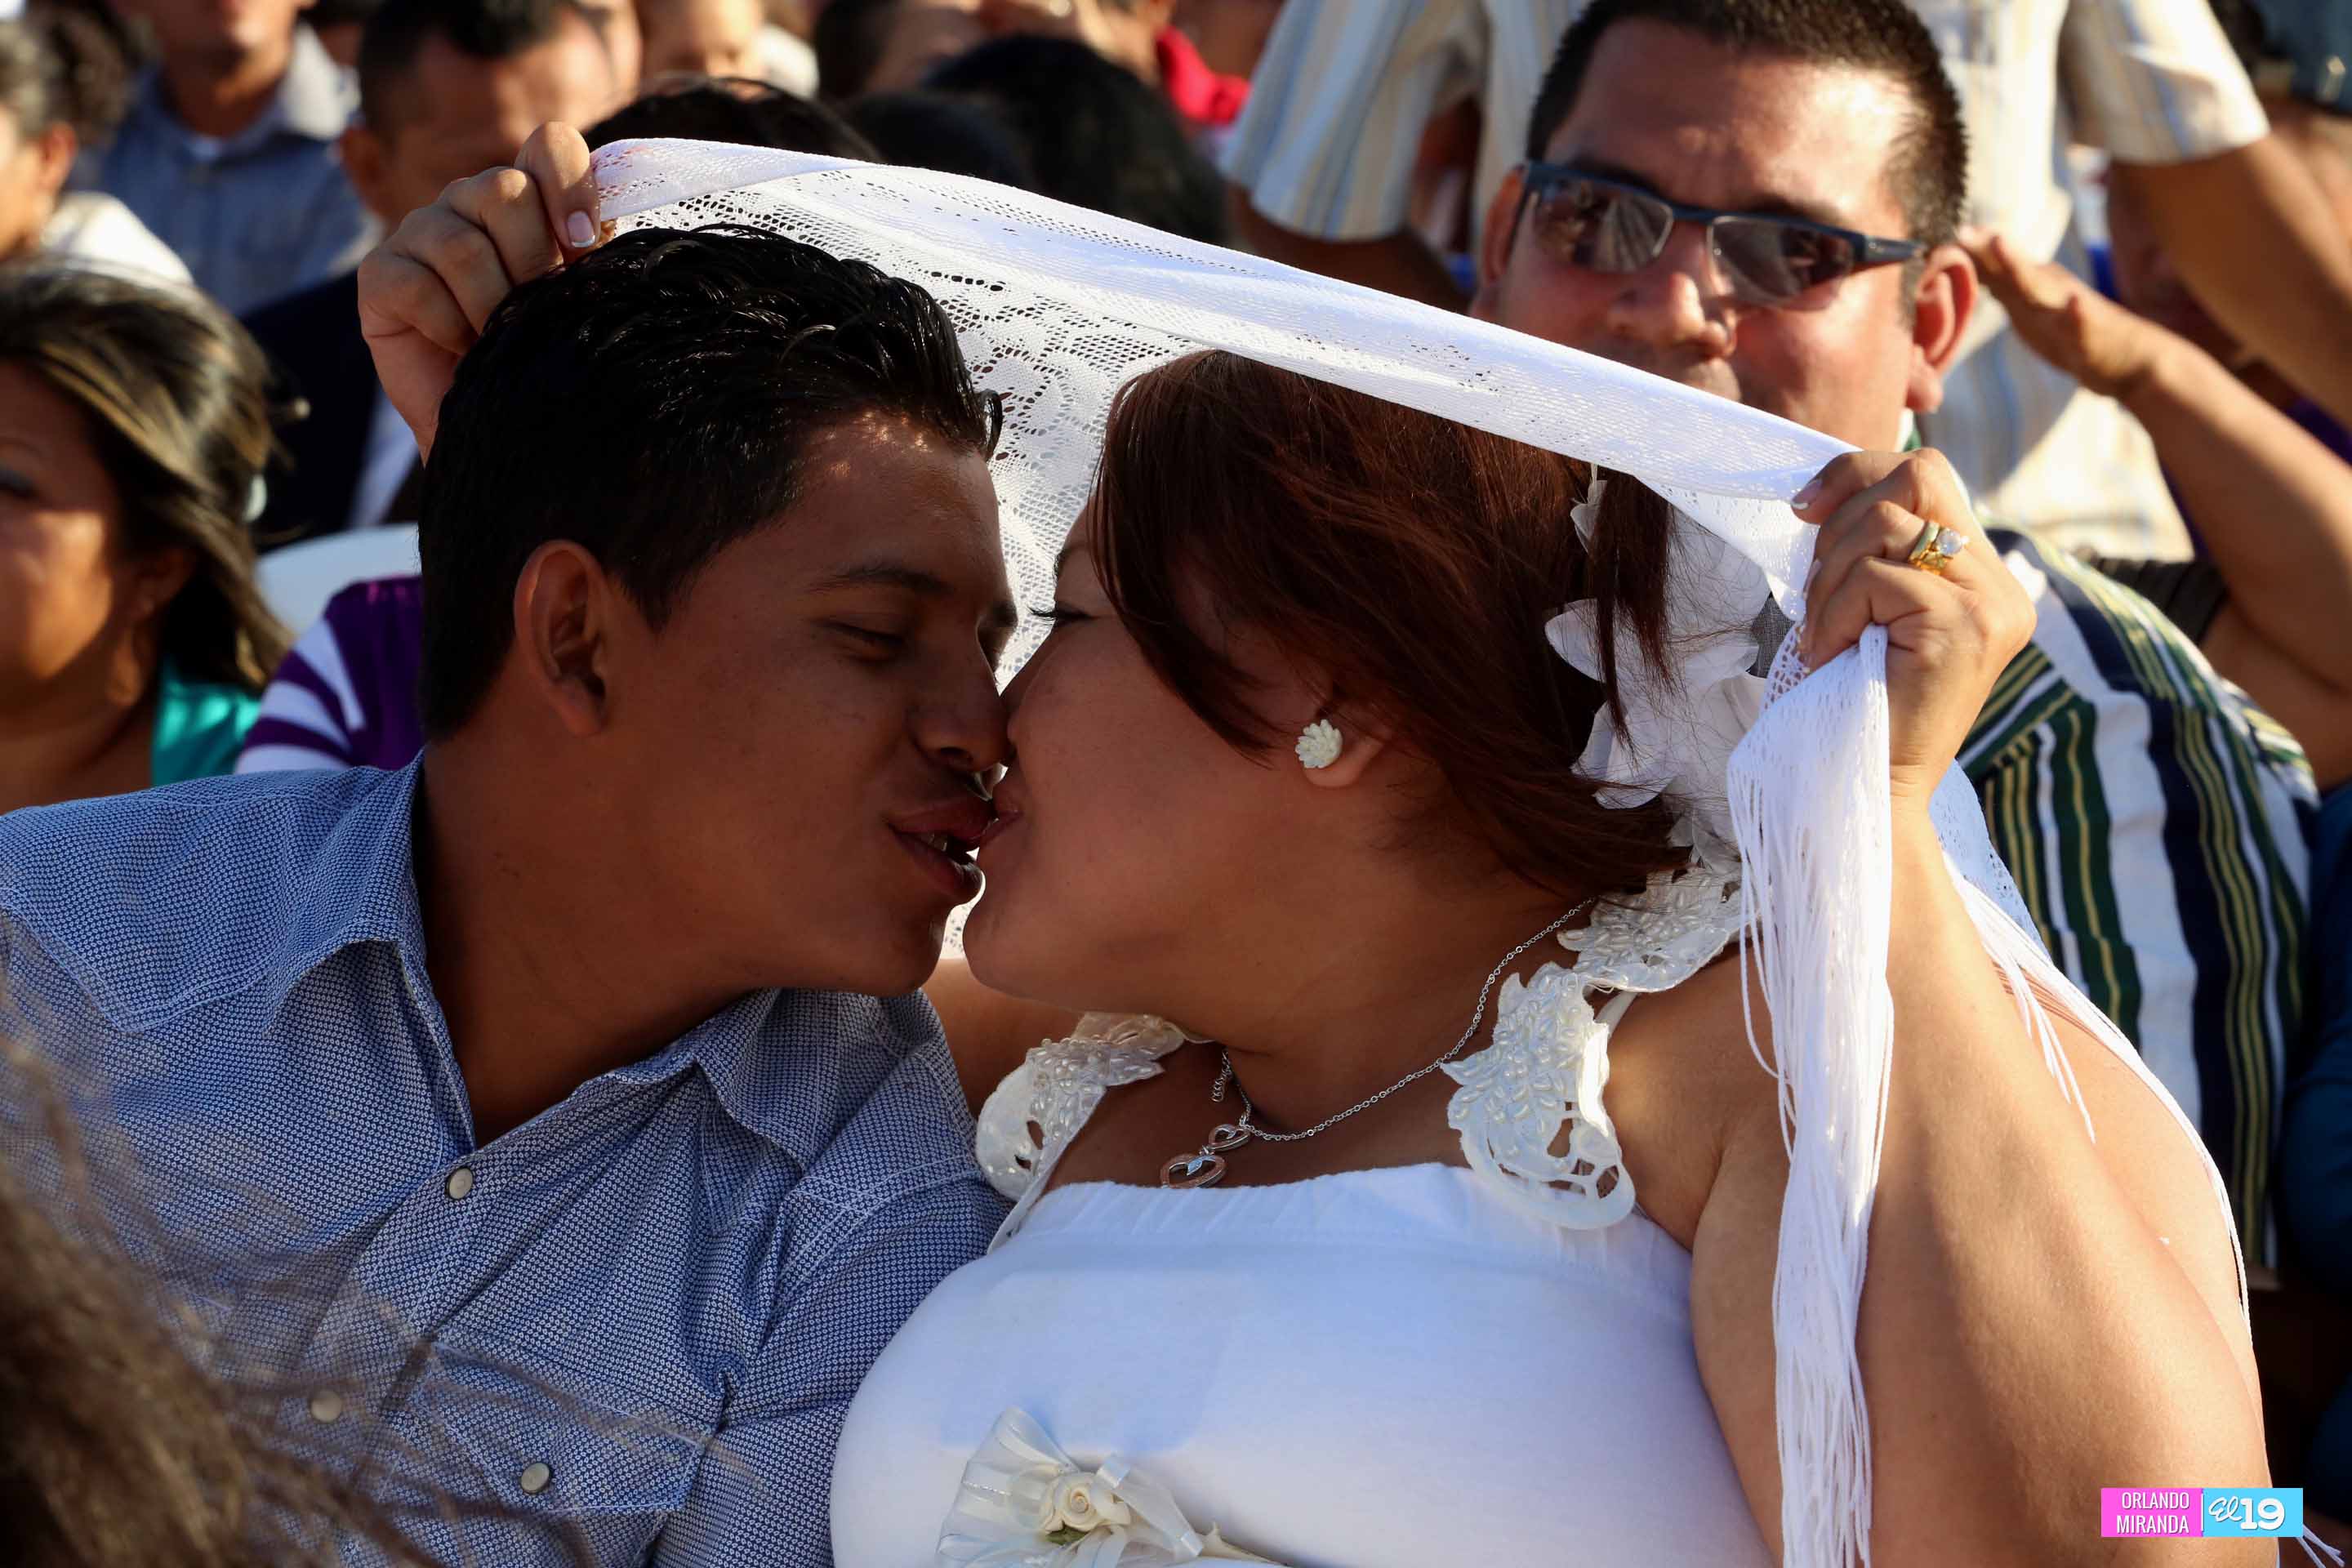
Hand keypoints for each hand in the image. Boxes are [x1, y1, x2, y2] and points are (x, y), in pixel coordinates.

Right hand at [356, 123, 602, 459]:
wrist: (497, 429)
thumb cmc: (546, 363)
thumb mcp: (584, 308)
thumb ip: (598, 264)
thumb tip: (604, 234)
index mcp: (531, 199)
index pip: (550, 146)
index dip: (570, 183)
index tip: (585, 244)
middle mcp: (473, 202)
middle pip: (503, 189)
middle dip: (532, 261)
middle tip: (539, 311)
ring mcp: (421, 232)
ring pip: (461, 243)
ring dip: (492, 305)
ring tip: (503, 340)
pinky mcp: (380, 274)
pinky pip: (417, 284)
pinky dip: (448, 325)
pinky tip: (463, 349)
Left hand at [1793, 450, 2034, 807]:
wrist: (1869, 790)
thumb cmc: (1853, 704)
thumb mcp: (1868, 611)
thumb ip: (1873, 554)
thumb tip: (1821, 495)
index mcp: (1981, 575)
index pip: (1927, 474)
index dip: (1857, 472)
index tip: (1804, 509)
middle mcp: (2000, 584)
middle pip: (1919, 474)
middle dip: (1842, 514)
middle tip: (1814, 583)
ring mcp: (1990, 603)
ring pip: (1887, 523)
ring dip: (1829, 576)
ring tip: (1822, 632)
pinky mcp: (1963, 627)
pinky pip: (1876, 576)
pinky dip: (1834, 611)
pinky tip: (1829, 654)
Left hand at [1964, 229, 2164, 402]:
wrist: (2126, 360)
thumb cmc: (2073, 334)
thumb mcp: (2032, 307)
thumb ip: (2004, 285)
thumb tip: (1969, 265)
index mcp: (2034, 286)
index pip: (1995, 267)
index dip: (1968, 252)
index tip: (1938, 234)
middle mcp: (2049, 290)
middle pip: (2011, 269)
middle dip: (1985, 251)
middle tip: (1960, 231)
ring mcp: (2070, 311)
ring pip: (2042, 288)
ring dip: (2020, 267)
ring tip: (1999, 244)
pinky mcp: (2091, 334)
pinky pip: (2084, 324)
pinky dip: (2077, 313)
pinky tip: (2074, 305)